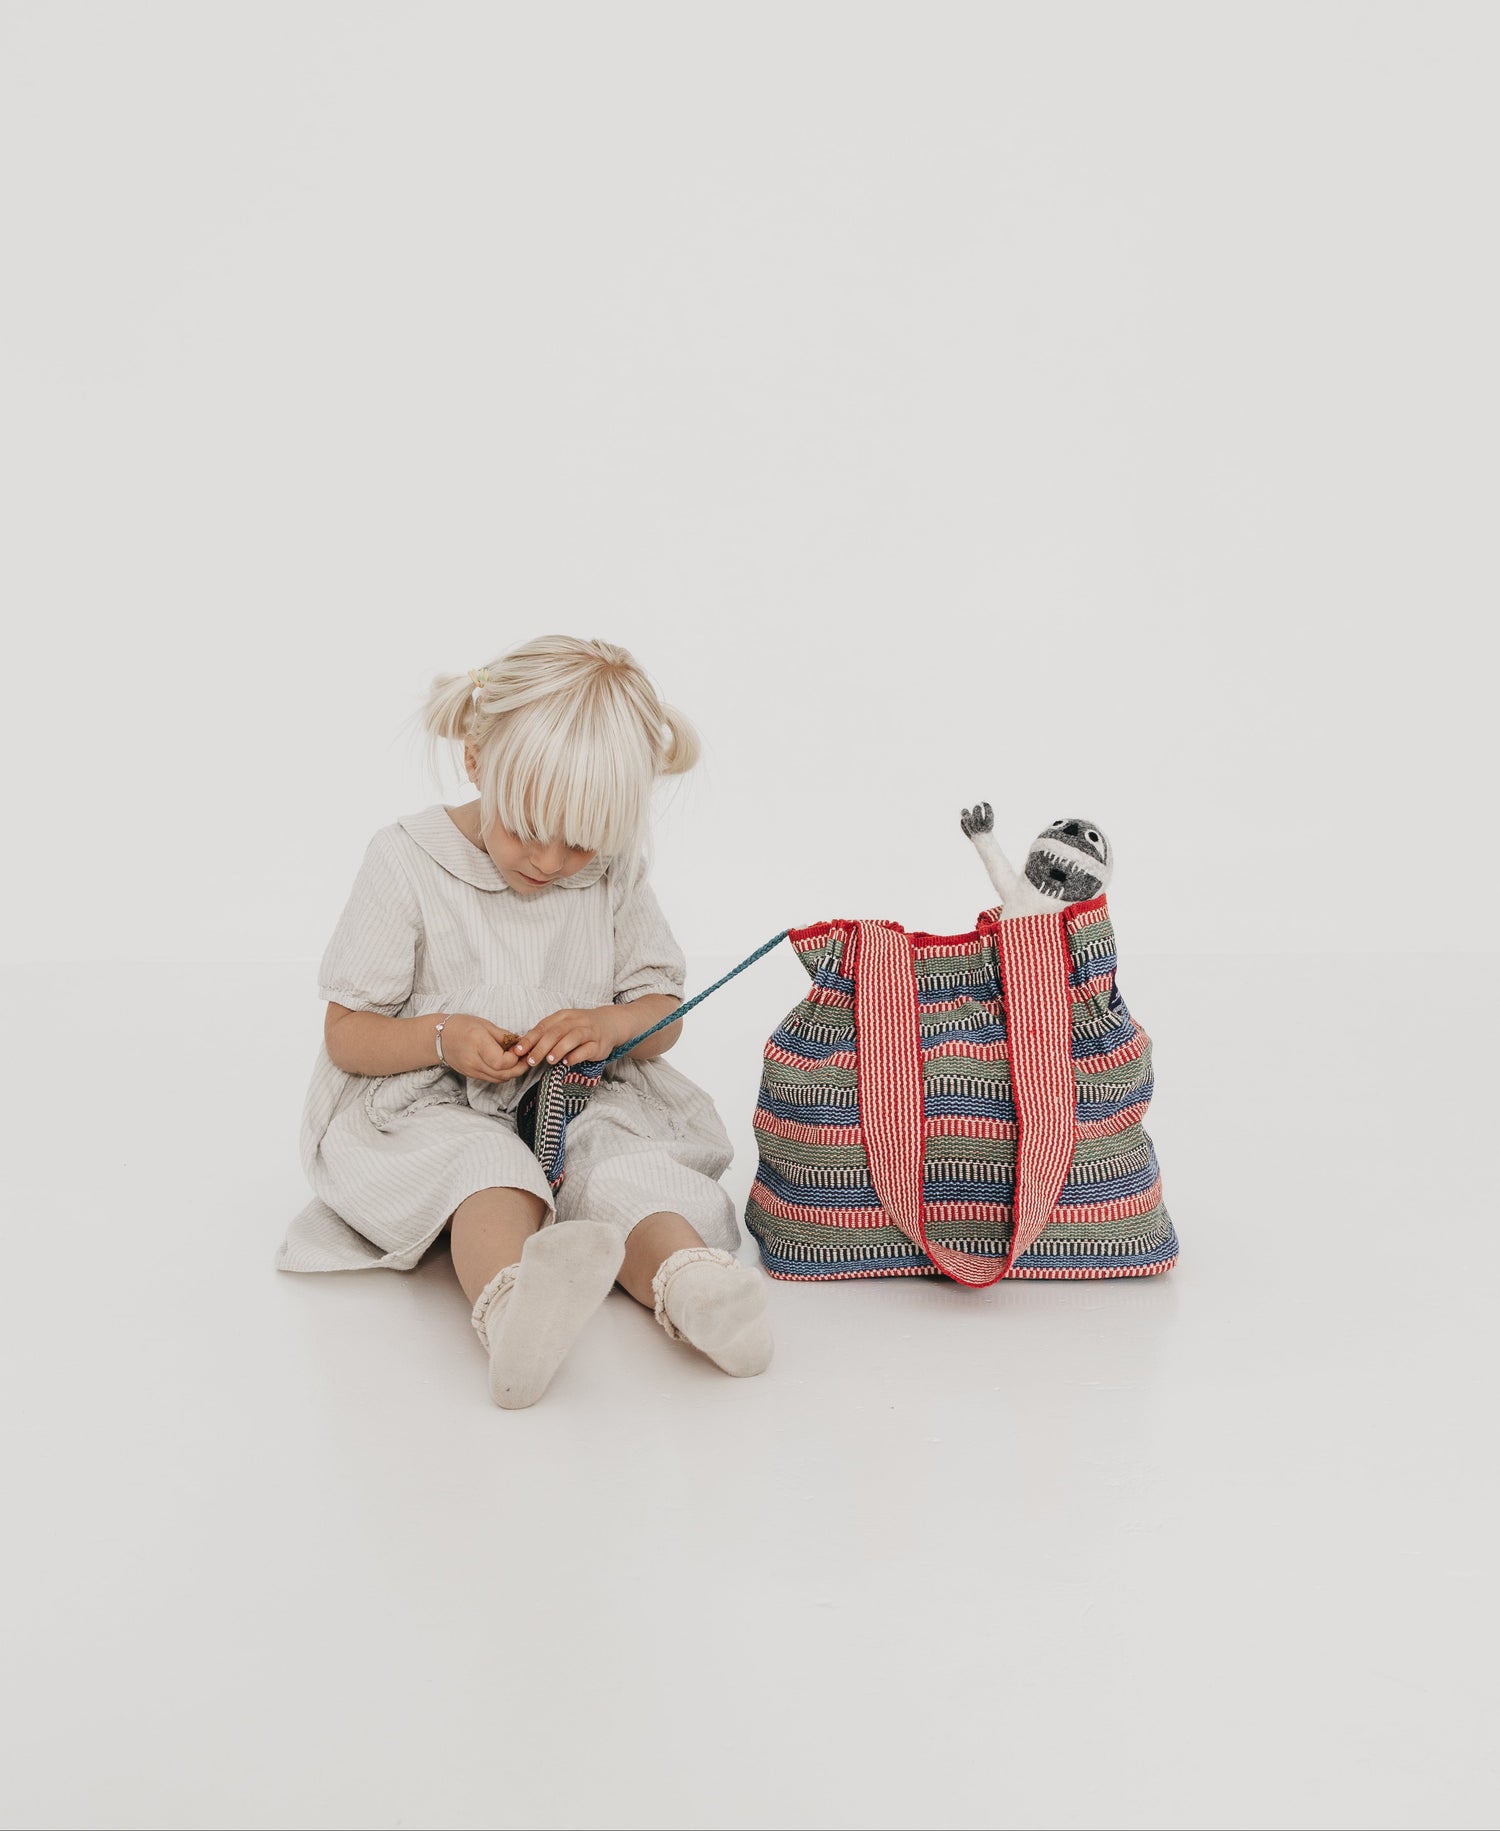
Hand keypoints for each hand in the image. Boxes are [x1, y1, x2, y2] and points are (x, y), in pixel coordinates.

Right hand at [438, 1014, 530, 1082]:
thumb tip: (522, 1043)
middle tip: (527, 1057)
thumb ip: (505, 1036)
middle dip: (519, 1068)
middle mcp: (475, 1061)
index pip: (501, 1062)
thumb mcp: (485, 1025)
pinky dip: (504, 1074)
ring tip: (520, 1061)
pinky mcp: (472, 1075)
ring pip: (500, 1079)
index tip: (520, 1049)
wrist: (438, 1038)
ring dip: (513, 1072)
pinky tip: (508, 1065)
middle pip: (503, 1074)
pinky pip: (493, 1079)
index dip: (515, 1058)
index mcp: (478, 1044)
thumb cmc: (462, 1026)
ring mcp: (473, 1071)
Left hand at [508, 1006, 627, 1069]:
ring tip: (549, 1061)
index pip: (543, 1027)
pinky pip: (587, 1049)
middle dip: (541, 1047)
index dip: (529, 1039)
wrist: (609, 1023)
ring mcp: (588, 1032)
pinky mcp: (598, 1044)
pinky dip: (576, 1056)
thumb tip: (522, 1049)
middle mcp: (575, 1022)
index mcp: (563, 1016)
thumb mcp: (562, 1026)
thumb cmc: (580, 1027)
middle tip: (531, 1061)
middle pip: (556, 1032)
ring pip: (572, 1038)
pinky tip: (567, 1062)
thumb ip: (545, 1035)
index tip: (518, 1052)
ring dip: (559, 1049)